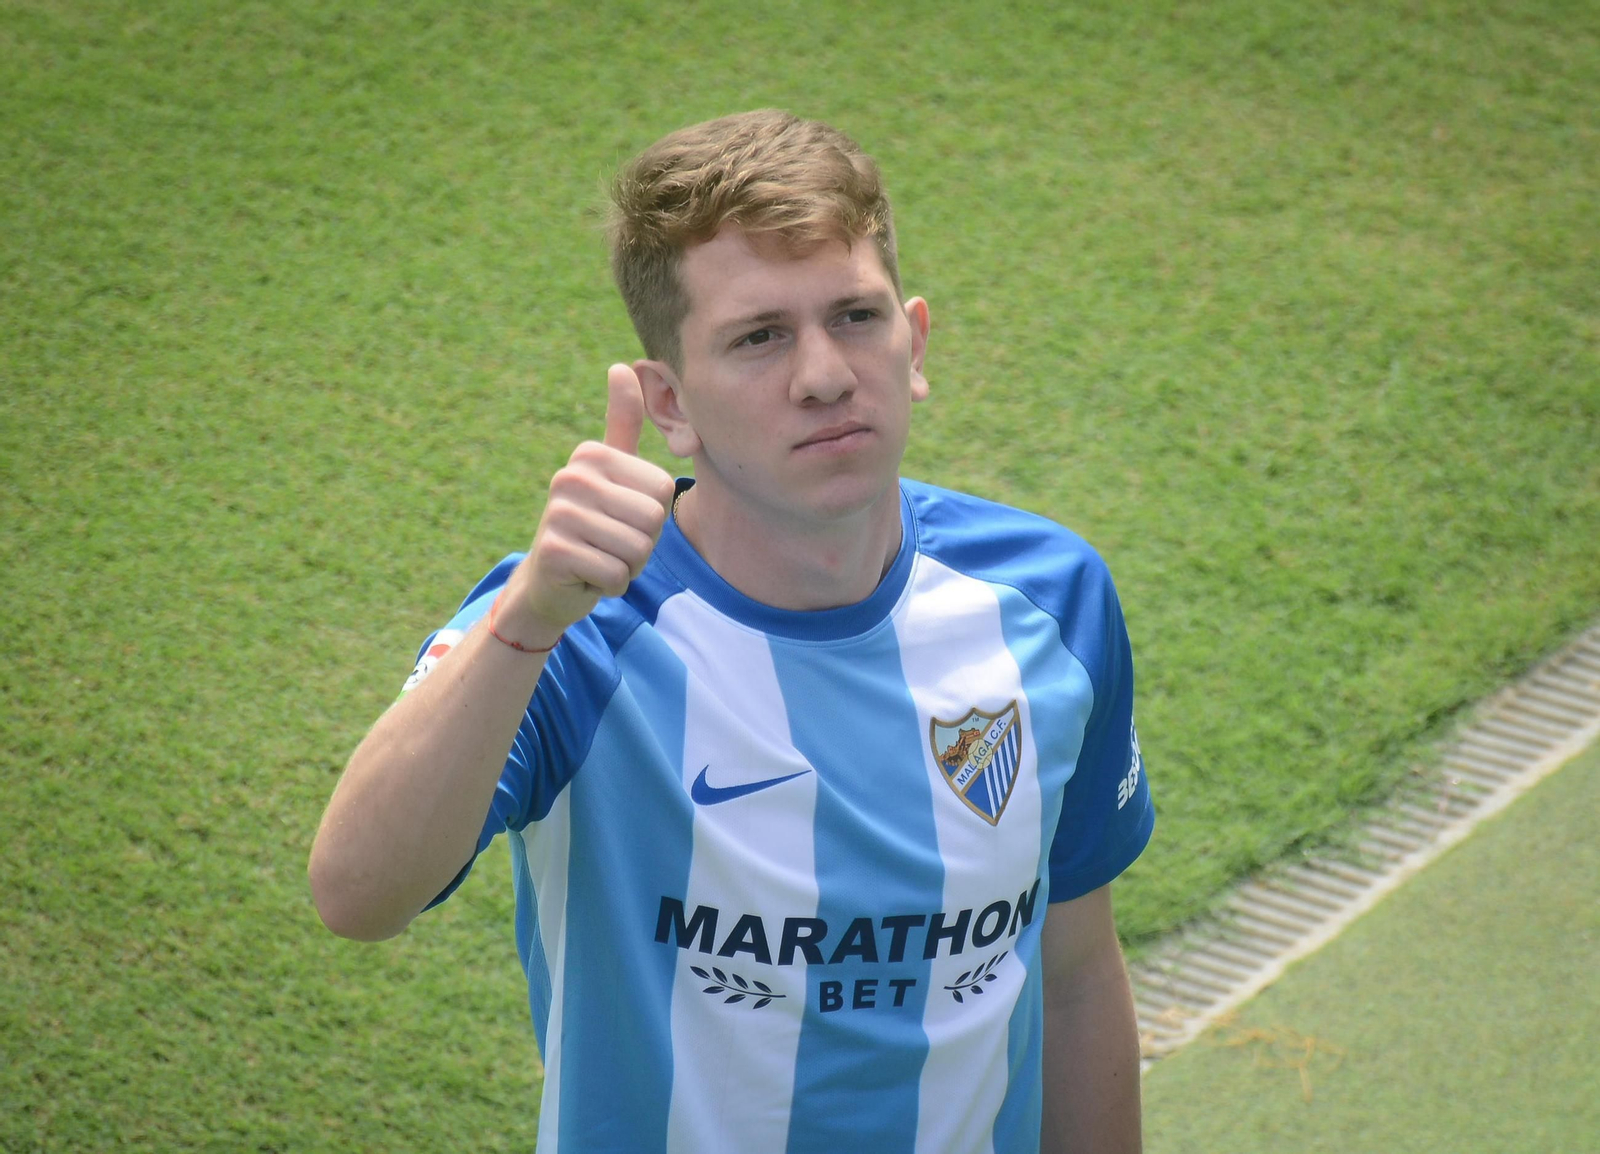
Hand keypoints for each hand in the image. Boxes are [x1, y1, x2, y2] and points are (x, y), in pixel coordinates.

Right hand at [498, 364, 675, 645]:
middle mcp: (570, 476)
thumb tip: (622, 365)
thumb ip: (622, 423)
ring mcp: (559, 513)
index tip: (620, 519)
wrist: (549, 582)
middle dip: (641, 545)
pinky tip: (587, 577)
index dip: (652, 517)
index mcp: (591, 454)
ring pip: (636, 549)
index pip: (661, 490)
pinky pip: (615, 575)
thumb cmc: (594, 526)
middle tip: (609, 544)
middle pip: (652, 519)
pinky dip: (609, 585)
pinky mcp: (554, 552)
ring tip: (599, 558)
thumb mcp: (611, 472)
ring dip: (626, 566)